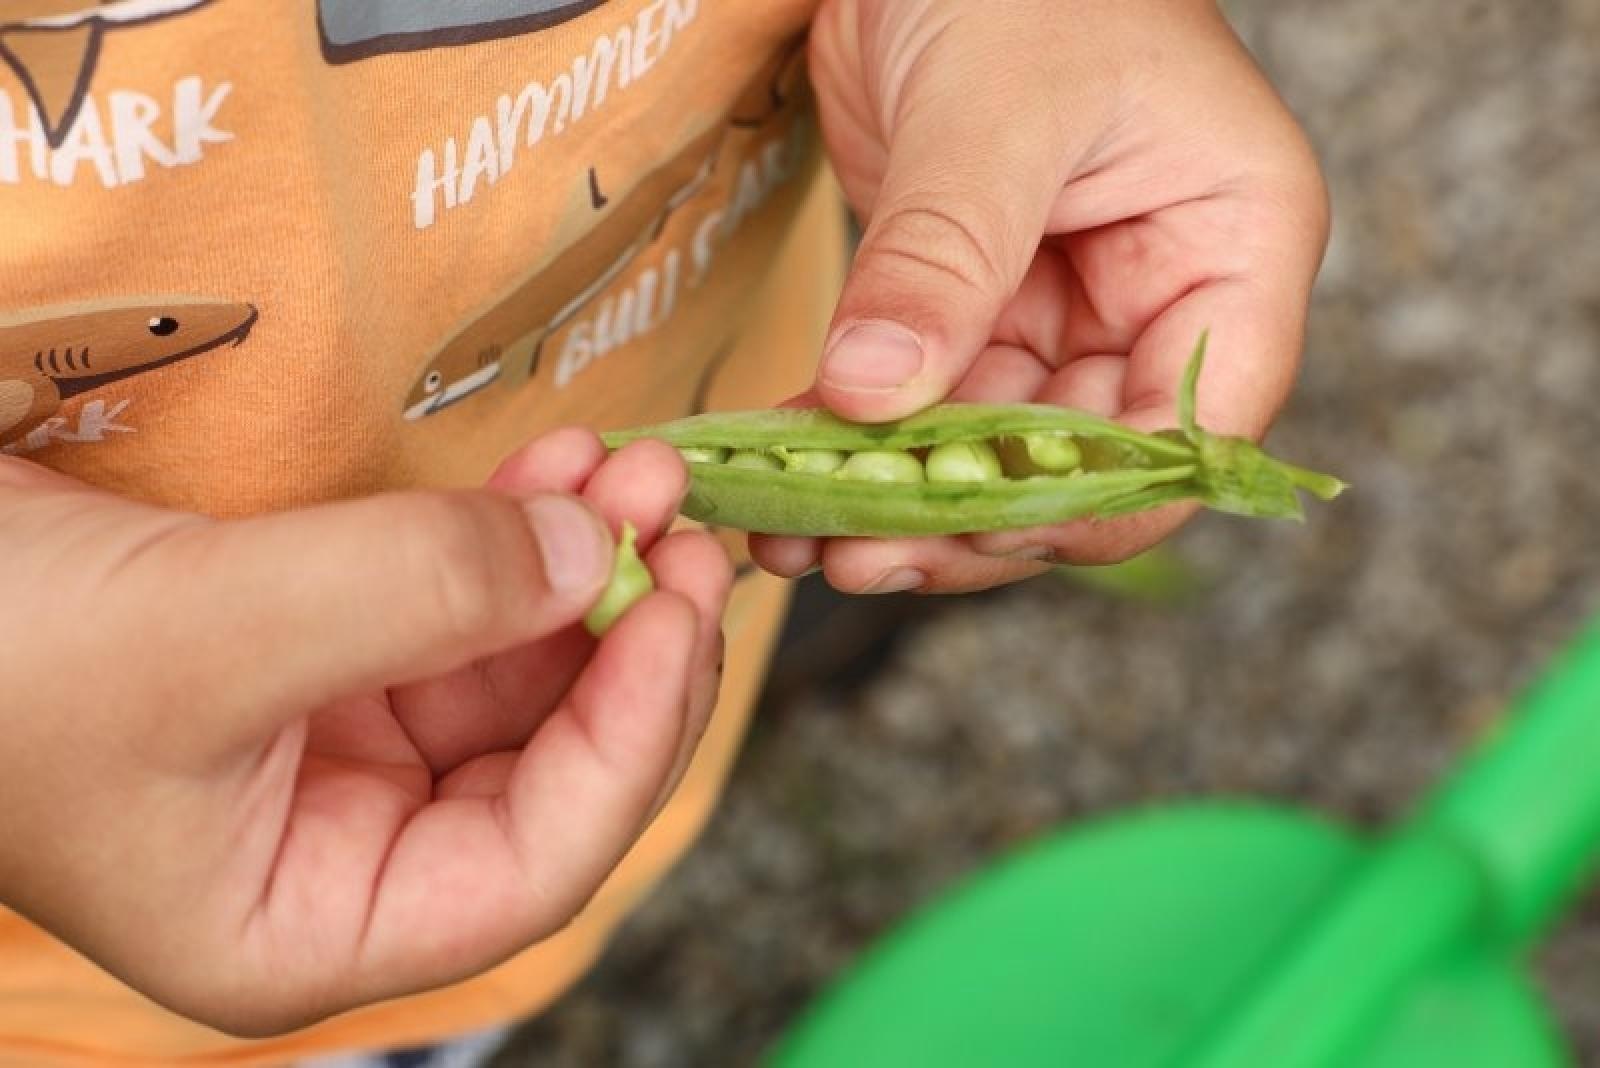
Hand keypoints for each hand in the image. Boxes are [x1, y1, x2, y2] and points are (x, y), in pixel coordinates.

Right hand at [0, 432, 729, 1034]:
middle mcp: (344, 852)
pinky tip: (563, 464)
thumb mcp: (206, 636)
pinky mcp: (332, 656)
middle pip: (547, 763)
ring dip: (584, 564)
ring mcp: (343, 750)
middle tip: (679, 517)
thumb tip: (593, 551)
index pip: (531, 865)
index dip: (630, 741)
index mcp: (309, 927)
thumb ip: (411, 595)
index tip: (678, 607)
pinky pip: (462, 603)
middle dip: (627, 636)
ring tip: (633, 466)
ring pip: (517, 669)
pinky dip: (517, 533)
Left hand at [753, 0, 1328, 590]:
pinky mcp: (977, 305)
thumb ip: (945, 259)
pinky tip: (788, 474)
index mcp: (1233, 248)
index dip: (1096, 504)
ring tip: (798, 537)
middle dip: (970, 518)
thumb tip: (878, 400)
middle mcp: (1161, 296)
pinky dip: (858, 444)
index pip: (1197, 427)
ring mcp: (1068, 308)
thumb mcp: (994, 111)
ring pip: (994, 450)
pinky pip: (925, 402)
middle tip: (858, 556)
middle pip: (1084, 462)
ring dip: (899, 500)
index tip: (974, 533)